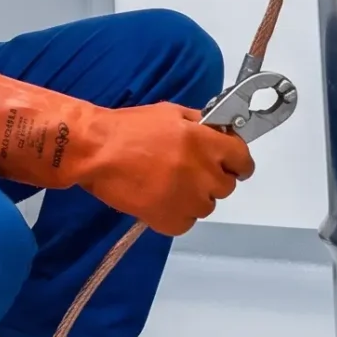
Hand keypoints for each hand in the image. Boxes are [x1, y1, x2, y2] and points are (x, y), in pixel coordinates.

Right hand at [0, 70, 251, 236]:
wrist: (94, 151)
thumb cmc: (127, 129)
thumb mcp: (169, 113)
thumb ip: (199, 124)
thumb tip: (219, 133)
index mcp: (203, 141)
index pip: (242, 159)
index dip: (238, 163)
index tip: (233, 165)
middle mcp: (200, 171)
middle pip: (226, 186)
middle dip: (213, 179)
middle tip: (191, 173)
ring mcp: (186, 198)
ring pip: (206, 206)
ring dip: (194, 198)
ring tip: (169, 187)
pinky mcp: (168, 219)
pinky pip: (186, 223)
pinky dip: (176, 215)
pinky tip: (159, 201)